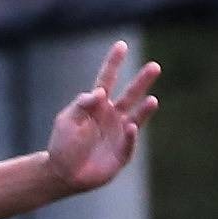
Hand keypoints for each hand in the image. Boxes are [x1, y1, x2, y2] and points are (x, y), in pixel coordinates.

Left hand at [46, 41, 159, 195]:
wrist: (63, 173)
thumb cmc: (63, 145)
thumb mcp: (67, 121)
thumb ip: (81, 105)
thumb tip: (100, 92)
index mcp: (96, 105)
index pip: (107, 79)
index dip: (114, 63)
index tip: (121, 45)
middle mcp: (112, 116)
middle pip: (130, 95)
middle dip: (142, 81)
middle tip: (155, 66)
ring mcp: (119, 134)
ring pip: (136, 118)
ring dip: (145, 109)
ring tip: (153, 100)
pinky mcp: (122, 153)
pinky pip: (129, 143)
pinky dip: (131, 136)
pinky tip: (131, 128)